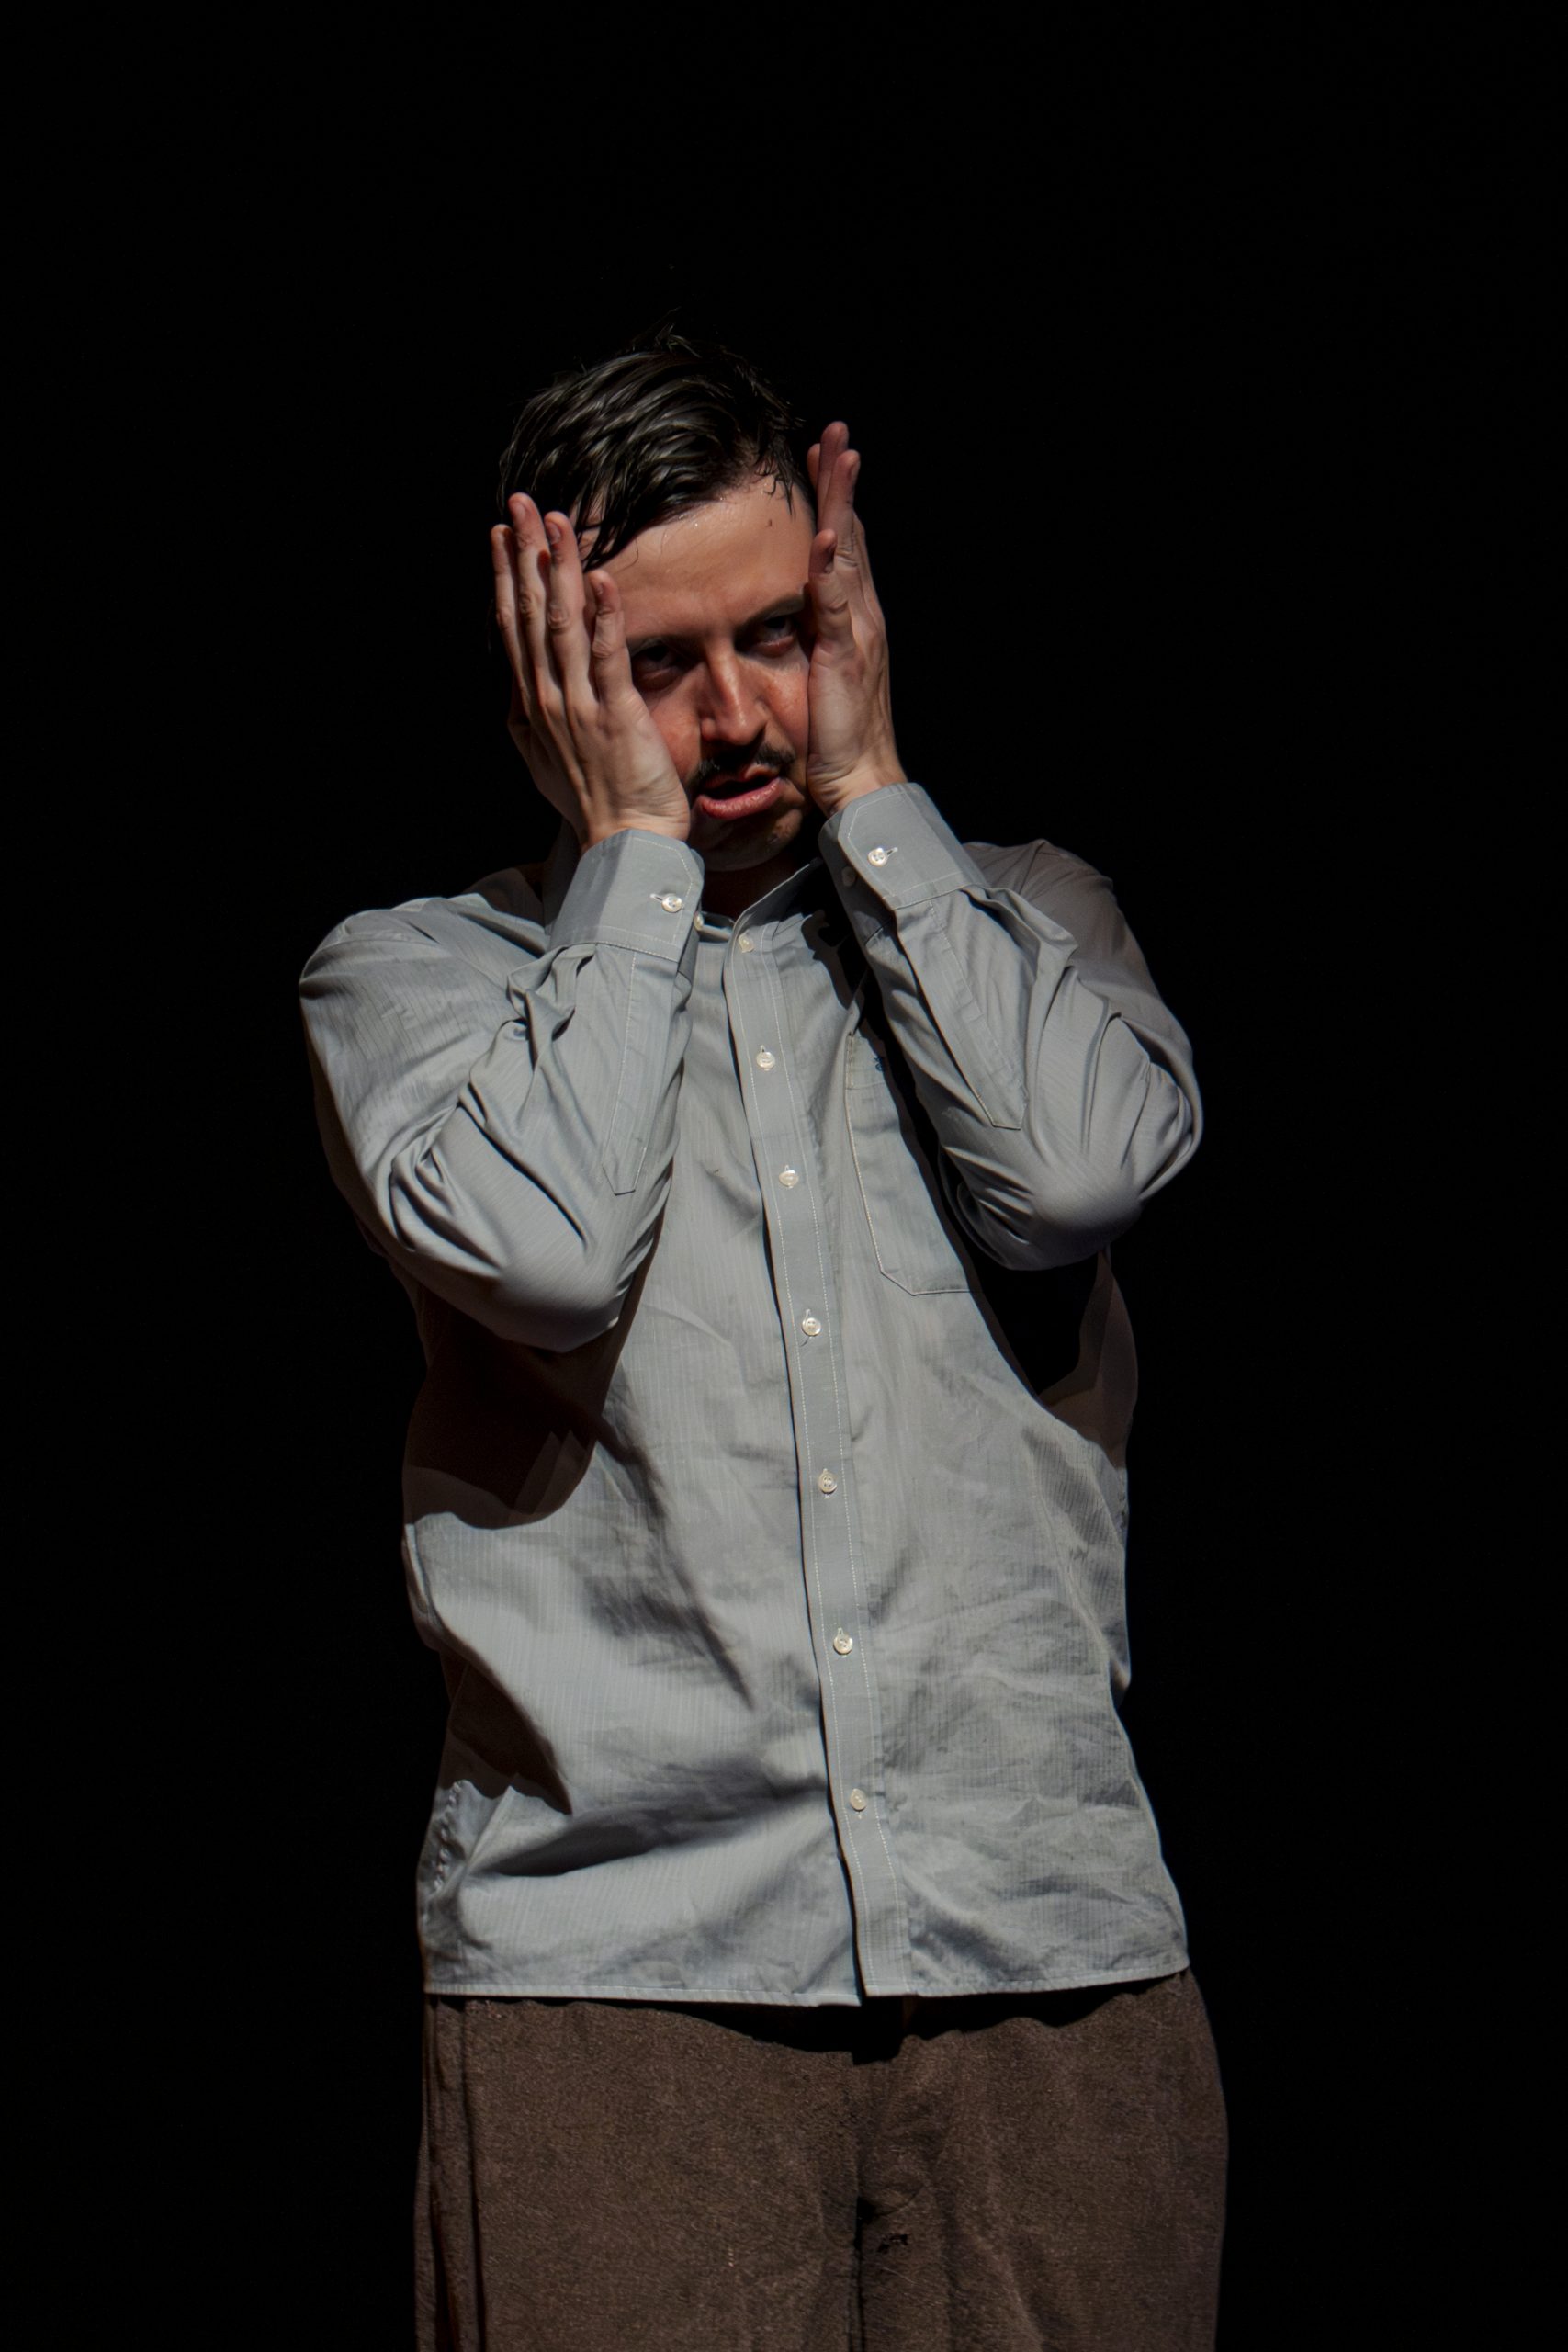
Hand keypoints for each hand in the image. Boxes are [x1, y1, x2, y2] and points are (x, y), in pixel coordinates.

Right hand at [491, 497, 690, 847]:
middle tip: (520, 504)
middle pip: (529, 613)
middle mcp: (546, 699)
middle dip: (524, 555)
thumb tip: (515, 687)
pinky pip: (606, 656)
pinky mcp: (614, 714)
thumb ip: (529, 716)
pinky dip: (604, 617)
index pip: (512, 627)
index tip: (500, 533)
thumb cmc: (592, 801)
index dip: (505, 576)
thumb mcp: (543, 757)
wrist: (622, 841)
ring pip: (562, 624)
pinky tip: (601, 579)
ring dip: (559, 569)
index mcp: (530, 705)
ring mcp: (577, 706)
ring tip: (556, 522)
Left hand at [803, 424, 904, 811]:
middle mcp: (862, 617)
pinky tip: (824, 534)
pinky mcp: (844, 656)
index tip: (822, 458)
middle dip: (842, 482)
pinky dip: (831, 567)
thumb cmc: (835, 738)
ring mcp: (857, 633)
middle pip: (851, 534)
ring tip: (838, 457)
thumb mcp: (821, 676)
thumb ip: (814, 640)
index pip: (842, 547)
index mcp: (853, 620)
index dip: (833, 501)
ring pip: (848, 554)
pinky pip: (837, 603)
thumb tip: (799, 615)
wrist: (861, 779)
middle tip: (836, 431)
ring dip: (842, 504)